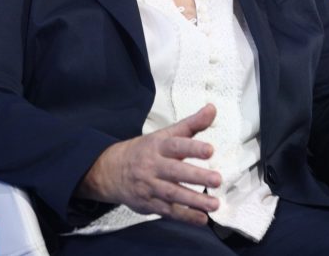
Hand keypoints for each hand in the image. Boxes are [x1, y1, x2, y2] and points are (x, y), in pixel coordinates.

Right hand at [77, 104, 221, 225]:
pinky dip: (185, 216)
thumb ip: (191, 124)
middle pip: (175, 171)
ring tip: (215, 204)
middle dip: (196, 176)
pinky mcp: (149, 204)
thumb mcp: (165, 134)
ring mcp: (150, 186)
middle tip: (217, 179)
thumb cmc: (146, 150)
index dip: (192, 147)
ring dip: (194, 200)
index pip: (176, 145)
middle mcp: (153, 166)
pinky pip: (168, 211)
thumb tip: (212, 109)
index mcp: (158, 146)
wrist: (112, 171)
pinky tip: (201, 219)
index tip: (210, 150)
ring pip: (172, 194)